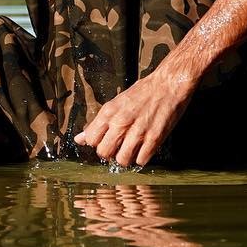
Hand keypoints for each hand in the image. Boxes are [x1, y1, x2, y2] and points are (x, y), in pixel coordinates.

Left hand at [74, 65, 196, 166]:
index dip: (97, 143)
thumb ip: (97, 123)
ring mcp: (138, 132)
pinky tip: (143, 150)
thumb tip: (79, 139)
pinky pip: (141, 160)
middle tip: (117, 148)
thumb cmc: (141, 92)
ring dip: (125, 158)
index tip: (104, 141)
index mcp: (108, 112)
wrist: (167, 85)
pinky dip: (141, 159)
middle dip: (109, 154)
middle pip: (104, 152)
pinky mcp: (154, 138)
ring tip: (131, 150)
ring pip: (122, 160)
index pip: (91, 139)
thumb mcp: (114, 103)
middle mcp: (121, 123)